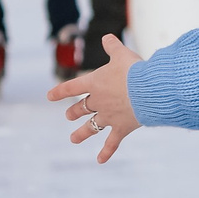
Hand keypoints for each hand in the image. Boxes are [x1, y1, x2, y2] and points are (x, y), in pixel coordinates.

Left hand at [46, 35, 143, 163]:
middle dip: (74, 112)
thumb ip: (113, 47)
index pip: (72, 87)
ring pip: (91, 126)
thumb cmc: (136, 70)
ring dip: (81, 133)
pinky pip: (112, 142)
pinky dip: (106, 151)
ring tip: (73, 138)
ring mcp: (108, 116)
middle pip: (81, 108)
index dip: (60, 92)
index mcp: (95, 83)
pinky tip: (100, 160)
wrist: (149, 90)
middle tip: (68, 115)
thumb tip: (107, 37)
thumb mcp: (123, 54)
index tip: (49, 96)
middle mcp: (98, 101)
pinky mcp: (121, 127)